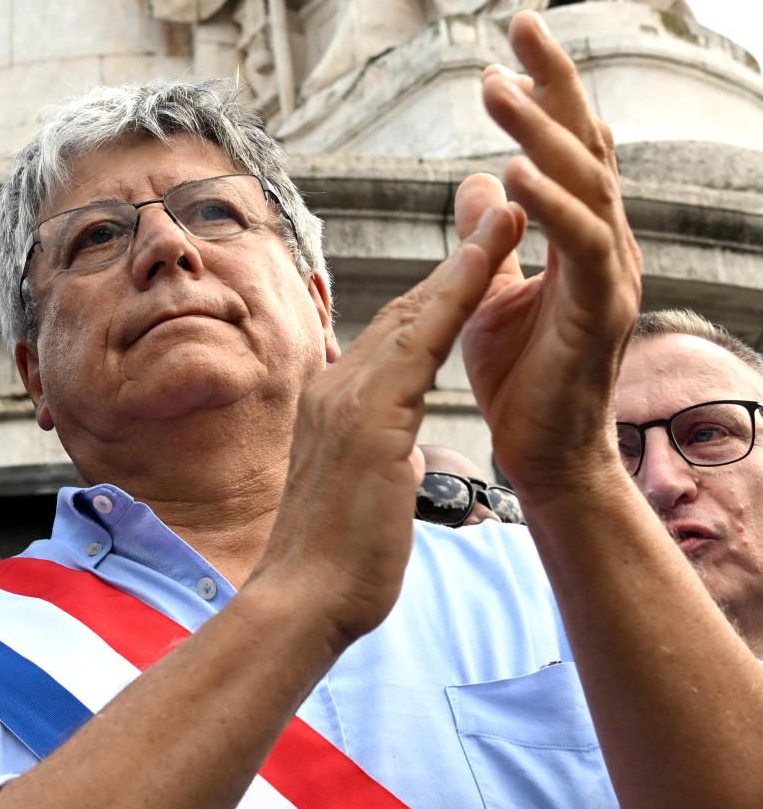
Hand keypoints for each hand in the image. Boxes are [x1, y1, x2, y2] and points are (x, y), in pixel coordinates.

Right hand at [256, 200, 520, 646]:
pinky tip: (488, 262)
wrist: (305, 598)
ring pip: (414, 313)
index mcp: (332, 406)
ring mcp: (347, 399)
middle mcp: (334, 388)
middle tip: (493, 209)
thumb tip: (396, 456)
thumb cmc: (336, 563)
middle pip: (402, 311)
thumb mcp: (361, 493)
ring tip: (503, 214)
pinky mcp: (370, 418)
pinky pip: (421, 342)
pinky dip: (457, 295)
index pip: (390, 338)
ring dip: (465, 260)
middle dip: (454, 262)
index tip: (469, 260)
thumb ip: (377, 459)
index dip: (434, 295)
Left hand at [458, 11, 641, 494]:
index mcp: (579, 236)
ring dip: (543, 133)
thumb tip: (476, 178)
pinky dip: (553, 207)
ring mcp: (611, 277)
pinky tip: (518, 172)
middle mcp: (605, 245)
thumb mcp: (487, 292)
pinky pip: (583, 248)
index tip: (514, 36)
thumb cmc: (519, 378)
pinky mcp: (601, 314)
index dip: (547, 90)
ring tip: (499, 86)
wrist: (541, 457)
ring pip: (588, 185)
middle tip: (523, 23)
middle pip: (588, 145)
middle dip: (556, 82)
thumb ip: (486, 236)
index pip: (567, 146)